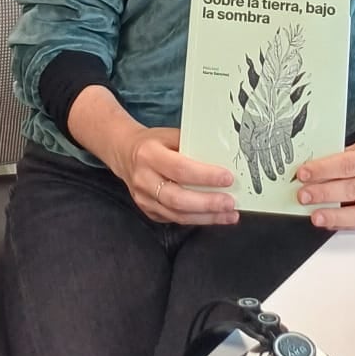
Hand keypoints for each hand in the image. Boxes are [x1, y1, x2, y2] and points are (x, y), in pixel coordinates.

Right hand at [116, 126, 238, 226]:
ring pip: (178, 214)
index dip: (205, 176)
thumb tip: (223, 157)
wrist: (124, 153)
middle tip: (230, 202)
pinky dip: (197, 220)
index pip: (180, 169)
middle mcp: (143, 179)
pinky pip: (175, 219)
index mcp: (149, 155)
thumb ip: (192, 145)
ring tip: (229, 214)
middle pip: (178, 198)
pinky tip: (214, 217)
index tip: (227, 178)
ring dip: (207, 217)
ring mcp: (144, 199)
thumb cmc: (152, 142)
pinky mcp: (148, 211)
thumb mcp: (169, 135)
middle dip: (208, 203)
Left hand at [295, 98, 354, 230]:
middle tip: (303, 195)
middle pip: (352, 190)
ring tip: (315, 215)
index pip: (348, 165)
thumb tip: (317, 170)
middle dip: (324, 193)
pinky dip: (348, 223)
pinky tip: (333, 221)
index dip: (323, 170)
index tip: (303, 174)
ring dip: (334, 215)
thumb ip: (348, 157)